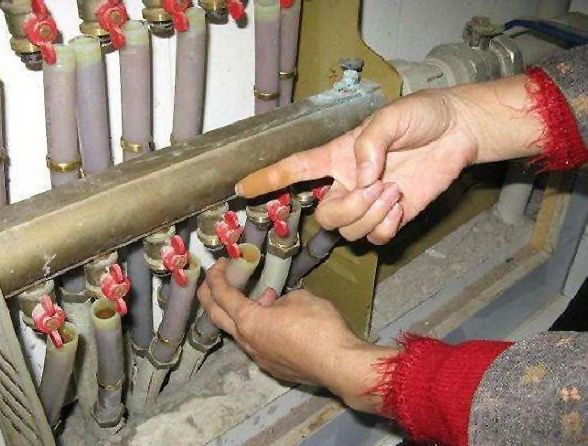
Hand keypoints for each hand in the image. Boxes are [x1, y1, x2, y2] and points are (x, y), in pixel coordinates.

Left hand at [197, 258, 397, 412]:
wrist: (338, 364)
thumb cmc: (319, 325)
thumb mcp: (300, 298)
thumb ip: (280, 299)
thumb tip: (273, 303)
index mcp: (249, 320)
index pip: (222, 294)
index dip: (216, 276)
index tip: (217, 264)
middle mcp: (246, 341)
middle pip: (216, 316)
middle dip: (208, 296)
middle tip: (211, 281)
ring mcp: (258, 357)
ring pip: (237, 332)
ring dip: (237, 313)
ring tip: (254, 299)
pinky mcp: (272, 367)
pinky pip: (255, 344)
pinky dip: (256, 328)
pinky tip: (273, 322)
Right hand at [235, 75, 542, 243]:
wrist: (458, 133)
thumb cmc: (420, 116)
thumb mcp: (392, 117)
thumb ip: (370, 144)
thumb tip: (361, 178)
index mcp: (337, 156)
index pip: (294, 169)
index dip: (266, 179)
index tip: (239, 188)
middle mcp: (347, 183)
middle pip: (325, 216)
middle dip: (350, 209)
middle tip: (380, 186)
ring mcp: (368, 203)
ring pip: (349, 230)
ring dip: (373, 214)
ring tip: (396, 190)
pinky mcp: (390, 217)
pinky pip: (374, 239)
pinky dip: (385, 227)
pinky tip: (400, 207)